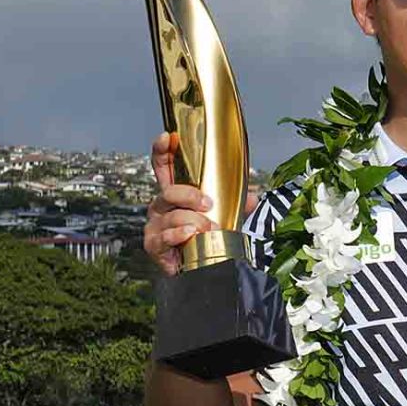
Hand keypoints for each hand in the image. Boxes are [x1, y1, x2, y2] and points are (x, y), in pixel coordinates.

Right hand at [142, 132, 258, 275]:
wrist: (202, 267)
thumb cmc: (208, 235)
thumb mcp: (227, 215)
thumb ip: (238, 203)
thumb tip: (252, 196)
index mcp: (176, 193)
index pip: (164, 166)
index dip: (162, 150)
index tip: (168, 137)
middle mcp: (161, 206)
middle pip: (169, 191)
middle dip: (189, 195)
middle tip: (209, 204)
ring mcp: (156, 225)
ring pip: (170, 215)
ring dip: (192, 220)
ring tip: (207, 228)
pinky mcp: (154, 246)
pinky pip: (163, 238)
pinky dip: (178, 235)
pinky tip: (189, 235)